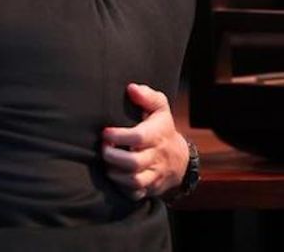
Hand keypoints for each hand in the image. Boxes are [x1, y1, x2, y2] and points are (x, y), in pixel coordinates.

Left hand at [101, 83, 188, 200]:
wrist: (180, 158)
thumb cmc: (162, 128)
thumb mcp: (159, 108)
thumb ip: (147, 96)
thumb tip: (131, 88)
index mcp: (157, 135)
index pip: (138, 138)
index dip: (118, 136)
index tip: (105, 132)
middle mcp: (156, 156)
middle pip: (134, 163)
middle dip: (113, 156)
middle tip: (103, 148)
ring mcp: (154, 174)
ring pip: (134, 181)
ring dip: (115, 173)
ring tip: (106, 162)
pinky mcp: (150, 188)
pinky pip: (135, 195)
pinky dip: (122, 189)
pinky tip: (115, 177)